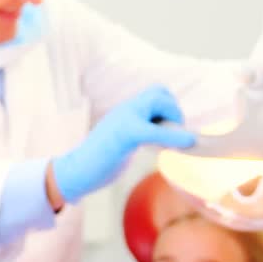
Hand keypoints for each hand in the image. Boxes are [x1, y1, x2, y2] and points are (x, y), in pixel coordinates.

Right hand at [51, 85, 195, 203]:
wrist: (76, 170)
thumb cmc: (99, 160)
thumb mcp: (123, 142)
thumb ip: (140, 134)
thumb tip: (166, 140)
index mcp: (125, 111)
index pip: (154, 92)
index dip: (169, 106)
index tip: (170, 129)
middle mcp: (125, 110)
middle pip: (159, 91)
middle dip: (174, 110)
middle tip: (174, 134)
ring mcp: (124, 120)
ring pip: (158, 102)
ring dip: (174, 118)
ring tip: (175, 141)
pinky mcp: (125, 135)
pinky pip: (153, 130)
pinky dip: (174, 136)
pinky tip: (187, 143)